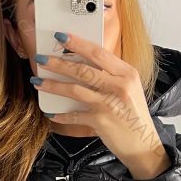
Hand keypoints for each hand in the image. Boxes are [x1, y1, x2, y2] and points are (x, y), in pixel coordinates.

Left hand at [31, 33, 171, 179]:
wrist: (143, 144)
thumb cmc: (134, 115)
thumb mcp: (130, 88)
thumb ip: (112, 75)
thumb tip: (84, 63)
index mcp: (127, 73)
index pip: (98, 53)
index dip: (77, 43)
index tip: (61, 36)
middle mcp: (119, 86)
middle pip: (82, 70)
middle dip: (57, 63)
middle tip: (41, 59)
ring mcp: (109, 104)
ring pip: (74, 89)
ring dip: (53, 85)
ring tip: (38, 81)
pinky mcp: (100, 121)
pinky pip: (74, 115)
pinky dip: (61, 115)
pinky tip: (51, 113)